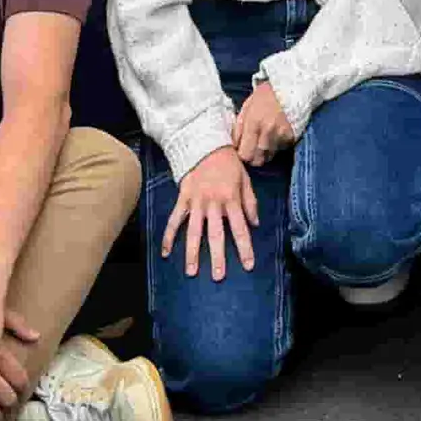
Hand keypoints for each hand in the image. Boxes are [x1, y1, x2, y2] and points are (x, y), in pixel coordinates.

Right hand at [160, 146, 260, 282]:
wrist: (205, 144)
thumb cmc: (229, 163)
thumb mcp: (245, 180)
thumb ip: (250, 202)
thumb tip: (255, 224)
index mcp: (231, 199)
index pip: (240, 228)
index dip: (244, 248)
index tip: (248, 266)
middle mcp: (213, 203)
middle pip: (216, 234)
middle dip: (217, 257)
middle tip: (218, 276)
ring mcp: (196, 202)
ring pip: (193, 231)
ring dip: (192, 252)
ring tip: (191, 272)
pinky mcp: (182, 199)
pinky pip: (174, 220)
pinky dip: (168, 236)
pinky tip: (165, 253)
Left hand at [231, 80, 293, 164]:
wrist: (288, 87)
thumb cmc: (264, 97)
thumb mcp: (246, 107)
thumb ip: (238, 128)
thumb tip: (235, 146)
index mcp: (253, 123)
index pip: (245, 154)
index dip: (243, 155)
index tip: (243, 150)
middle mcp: (267, 131)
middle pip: (258, 160)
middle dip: (253, 158)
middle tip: (252, 150)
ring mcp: (281, 135)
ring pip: (269, 157)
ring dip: (265, 153)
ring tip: (264, 141)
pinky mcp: (291, 136)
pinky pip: (280, 150)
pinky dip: (276, 147)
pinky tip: (274, 137)